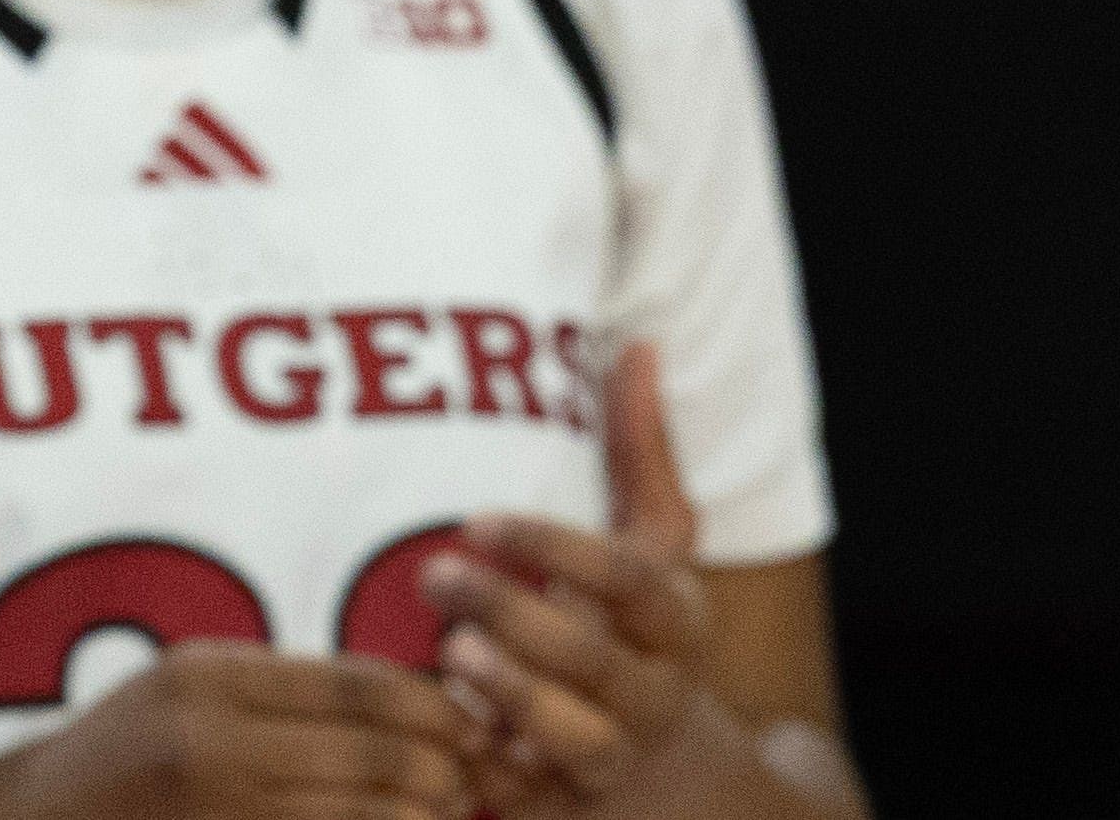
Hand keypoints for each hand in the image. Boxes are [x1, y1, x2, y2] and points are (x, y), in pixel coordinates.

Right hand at [0, 641, 488, 819]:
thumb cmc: (117, 756)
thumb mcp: (184, 687)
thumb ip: (277, 688)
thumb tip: (401, 695)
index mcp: (211, 677)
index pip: (359, 683)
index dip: (431, 701)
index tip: (469, 713)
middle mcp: (216, 741)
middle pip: (375, 750)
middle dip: (446, 764)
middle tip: (483, 771)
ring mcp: (223, 807)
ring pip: (365, 811)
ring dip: (423, 813)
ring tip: (457, 807)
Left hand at [417, 344, 768, 816]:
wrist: (687, 785)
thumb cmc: (645, 632)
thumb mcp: (659, 547)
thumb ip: (641, 451)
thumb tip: (638, 345)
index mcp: (676, 620)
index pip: (627, 576)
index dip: (554, 546)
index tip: (478, 518)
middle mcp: (655, 693)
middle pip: (594, 657)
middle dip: (512, 614)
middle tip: (432, 575)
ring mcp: (615, 761)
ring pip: (574, 739)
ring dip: (512, 702)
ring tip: (452, 662)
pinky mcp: (568, 811)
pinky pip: (526, 800)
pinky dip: (483, 775)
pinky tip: (433, 740)